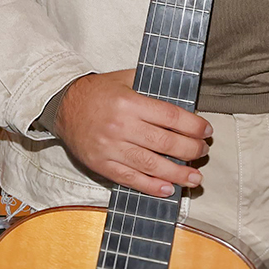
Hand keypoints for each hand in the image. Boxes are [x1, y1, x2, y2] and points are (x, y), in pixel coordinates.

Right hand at [52, 70, 210, 196]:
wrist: (63, 105)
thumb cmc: (97, 92)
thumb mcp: (124, 79)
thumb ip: (151, 86)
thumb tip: (182, 100)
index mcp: (129, 102)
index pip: (170, 117)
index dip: (193, 125)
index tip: (206, 130)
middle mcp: (121, 126)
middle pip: (165, 143)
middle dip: (190, 150)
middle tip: (202, 152)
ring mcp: (111, 148)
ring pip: (151, 165)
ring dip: (177, 174)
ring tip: (195, 178)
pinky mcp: (101, 164)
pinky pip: (130, 179)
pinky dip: (150, 186)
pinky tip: (167, 189)